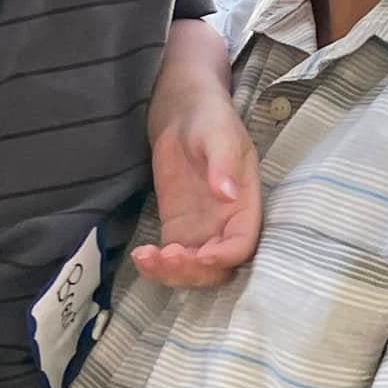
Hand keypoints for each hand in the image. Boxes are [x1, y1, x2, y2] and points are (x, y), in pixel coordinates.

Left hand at [133, 89, 262, 287]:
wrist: (183, 114)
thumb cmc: (210, 120)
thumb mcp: (219, 136)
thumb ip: (224, 164)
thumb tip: (228, 195)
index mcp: (246, 205)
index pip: (241, 244)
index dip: (224, 257)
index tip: (200, 255)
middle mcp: (226, 225)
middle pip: (217, 268)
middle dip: (194, 271)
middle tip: (168, 257)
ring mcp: (201, 230)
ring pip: (193, 269)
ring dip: (172, 273)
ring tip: (148, 258)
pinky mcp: (177, 229)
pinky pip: (171, 258)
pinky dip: (156, 265)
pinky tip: (141, 256)